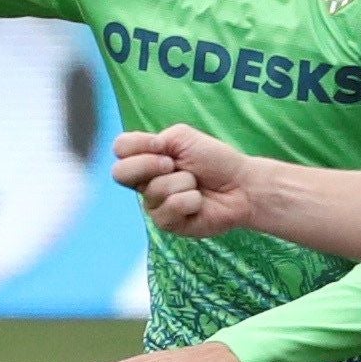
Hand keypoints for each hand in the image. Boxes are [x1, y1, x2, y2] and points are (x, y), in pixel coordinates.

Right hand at [112, 124, 257, 238]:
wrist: (240, 185)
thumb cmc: (215, 160)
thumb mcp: (183, 137)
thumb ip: (156, 140)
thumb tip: (143, 154)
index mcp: (146, 159)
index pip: (120, 148)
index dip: (137, 145)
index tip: (161, 146)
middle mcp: (145, 182)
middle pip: (120, 173)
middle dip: (150, 164)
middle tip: (174, 165)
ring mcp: (154, 205)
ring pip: (153, 190)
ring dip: (183, 182)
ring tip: (196, 185)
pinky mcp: (168, 224)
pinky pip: (170, 208)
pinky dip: (191, 200)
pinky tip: (199, 202)